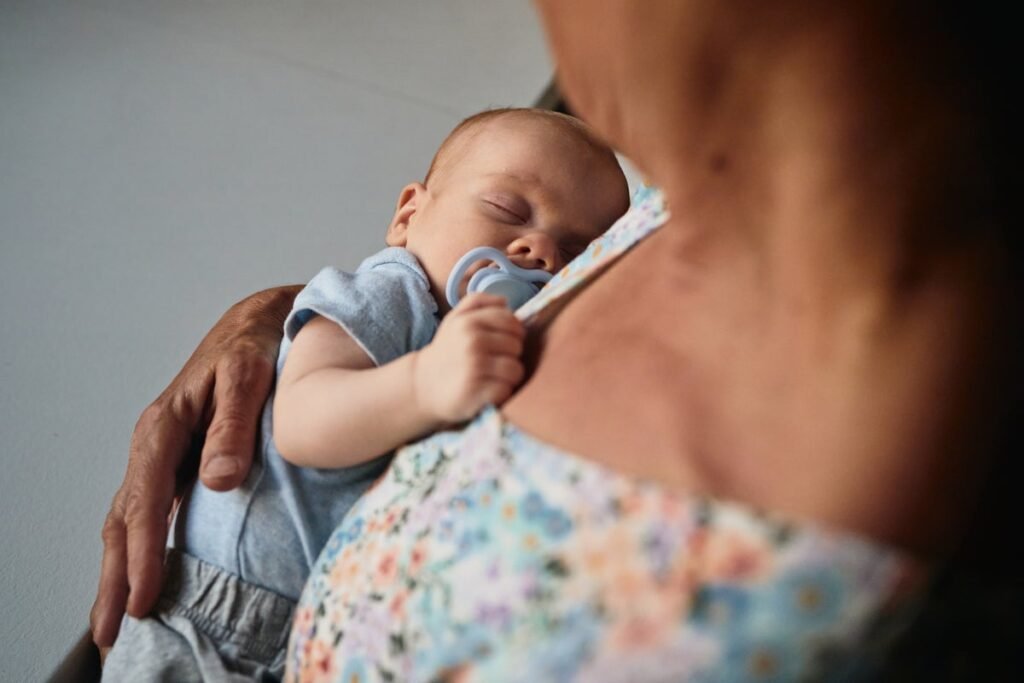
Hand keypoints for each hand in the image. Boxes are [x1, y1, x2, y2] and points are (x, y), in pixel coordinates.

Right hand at [89, 286, 298, 647]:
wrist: (257, 325)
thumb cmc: (253, 348)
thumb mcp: (249, 377)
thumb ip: (234, 426)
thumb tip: (219, 481)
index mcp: (163, 427)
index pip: (145, 501)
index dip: (142, 552)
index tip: (141, 597)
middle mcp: (154, 445)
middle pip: (123, 520)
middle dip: (114, 577)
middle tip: (110, 632)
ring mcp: (162, 456)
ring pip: (130, 520)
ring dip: (120, 569)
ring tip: (115, 621)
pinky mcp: (178, 463)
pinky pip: (149, 513)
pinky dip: (140, 548)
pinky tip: (145, 575)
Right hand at [413, 293, 525, 422]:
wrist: (423, 384)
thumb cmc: (447, 350)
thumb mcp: (454, 319)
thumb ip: (477, 302)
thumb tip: (505, 302)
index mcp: (469, 321)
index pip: (511, 322)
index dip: (513, 332)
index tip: (502, 341)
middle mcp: (472, 341)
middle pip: (517, 345)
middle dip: (509, 354)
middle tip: (493, 360)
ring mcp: (475, 367)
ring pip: (516, 369)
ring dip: (508, 375)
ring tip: (492, 375)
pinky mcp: (477, 391)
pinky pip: (506, 389)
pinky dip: (500, 392)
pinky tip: (487, 390)